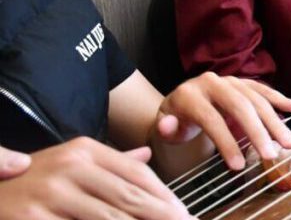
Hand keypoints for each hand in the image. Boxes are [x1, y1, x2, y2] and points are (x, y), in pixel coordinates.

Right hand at [0, 138, 189, 219]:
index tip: (186, 213)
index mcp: (84, 151)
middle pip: (130, 198)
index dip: (166, 196)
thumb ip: (110, 162)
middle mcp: (69, 167)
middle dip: (164, 218)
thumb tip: (147, 154)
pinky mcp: (32, 219)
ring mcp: (50, 194)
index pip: (137, 173)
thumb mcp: (68, 163)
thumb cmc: (31, 183)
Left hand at [156, 72, 290, 170]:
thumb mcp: (165, 126)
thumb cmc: (175, 119)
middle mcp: (213, 83)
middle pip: (240, 107)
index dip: (226, 143)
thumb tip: (169, 126)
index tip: (239, 167)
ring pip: (256, 99)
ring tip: (290, 143)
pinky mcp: (242, 82)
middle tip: (272, 155)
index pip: (212, 120)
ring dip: (275, 121)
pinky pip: (263, 89)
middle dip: (258, 132)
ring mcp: (230, 81)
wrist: (181, 100)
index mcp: (191, 95)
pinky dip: (280, 98)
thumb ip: (167, 128)